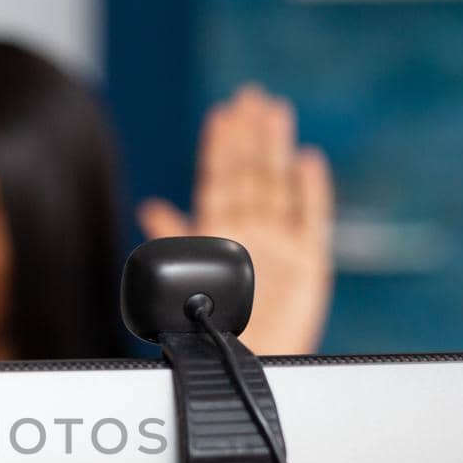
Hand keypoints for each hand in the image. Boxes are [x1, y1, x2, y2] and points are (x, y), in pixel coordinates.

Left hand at [137, 85, 333, 354]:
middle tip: (250, 97)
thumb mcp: (184, 278)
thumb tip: (151, 208)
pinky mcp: (309, 263)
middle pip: (251, 174)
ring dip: (276, 149)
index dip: (220, 148)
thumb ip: (176, 239)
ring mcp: (281, 243)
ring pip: (278, 185)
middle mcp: (251, 231)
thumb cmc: (210, 326)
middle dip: (250, 136)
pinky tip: (307, 161)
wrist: (239, 364)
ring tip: (274, 112)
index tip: (221, 115)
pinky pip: (311, 219)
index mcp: (219, 232)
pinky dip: (310, 190)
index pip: (219, 180)